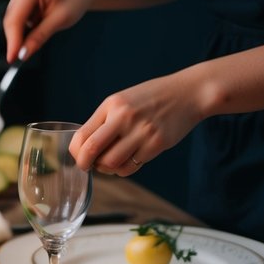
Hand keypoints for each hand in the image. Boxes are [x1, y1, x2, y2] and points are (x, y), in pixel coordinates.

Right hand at [3, 0, 95, 61]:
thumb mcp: (60, 20)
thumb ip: (39, 37)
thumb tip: (23, 53)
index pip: (15, 19)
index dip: (13, 40)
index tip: (12, 58)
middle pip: (10, 20)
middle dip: (16, 38)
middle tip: (21, 56)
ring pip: (13, 19)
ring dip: (24, 30)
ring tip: (46, 25)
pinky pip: (17, 16)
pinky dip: (27, 25)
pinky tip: (42, 20)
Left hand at [69, 72, 204, 175]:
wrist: (188, 94)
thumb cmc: (152, 98)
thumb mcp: (124, 101)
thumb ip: (105, 120)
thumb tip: (86, 148)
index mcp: (112, 105)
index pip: (83, 134)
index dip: (76, 152)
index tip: (79, 157)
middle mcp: (124, 117)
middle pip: (93, 150)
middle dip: (85, 164)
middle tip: (87, 167)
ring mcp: (141, 132)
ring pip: (112, 163)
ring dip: (106, 168)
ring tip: (109, 163)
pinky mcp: (156, 144)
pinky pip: (131, 166)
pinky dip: (124, 169)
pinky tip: (126, 162)